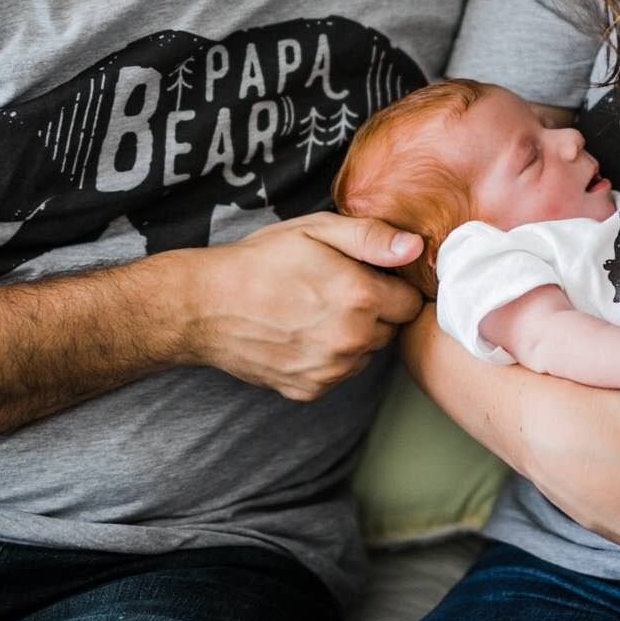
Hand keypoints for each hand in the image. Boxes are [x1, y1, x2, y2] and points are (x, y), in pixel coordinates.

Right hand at [179, 212, 425, 399]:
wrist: (204, 306)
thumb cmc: (260, 260)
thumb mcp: (316, 230)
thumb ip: (372, 237)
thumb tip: (416, 248)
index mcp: (360, 297)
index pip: (411, 303)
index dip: (391, 286)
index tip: (367, 276)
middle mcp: (351, 341)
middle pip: (391, 330)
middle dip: (374, 311)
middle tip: (335, 290)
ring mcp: (330, 370)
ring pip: (366, 354)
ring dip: (353, 336)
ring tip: (314, 311)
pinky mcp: (310, 390)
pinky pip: (339, 373)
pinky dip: (328, 358)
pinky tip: (301, 335)